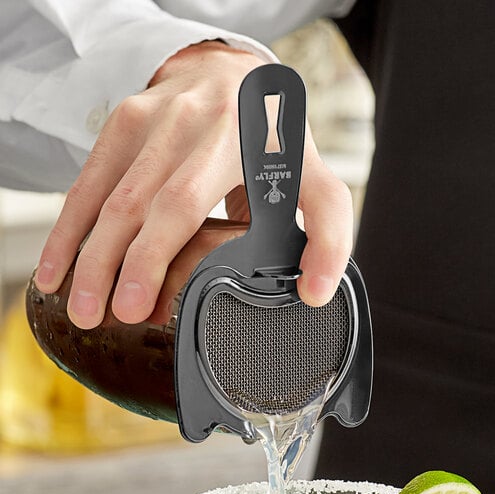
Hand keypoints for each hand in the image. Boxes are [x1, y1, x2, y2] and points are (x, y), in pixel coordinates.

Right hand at [34, 42, 352, 328]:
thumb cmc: (274, 137)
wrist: (234, 70)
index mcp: (240, 140)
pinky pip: (88, 179)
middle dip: (113, 265)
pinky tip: (59, 264)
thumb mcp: (314, 179)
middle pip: (138, 203)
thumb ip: (328, 233)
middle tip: (101, 316)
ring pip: (107, 195)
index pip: (183, 202)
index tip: (136, 305)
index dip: (154, 256)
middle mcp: (191, 123)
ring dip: (86, 253)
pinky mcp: (124, 121)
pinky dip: (70, 226)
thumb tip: (316, 294)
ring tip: (77, 303)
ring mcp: (151, 118)